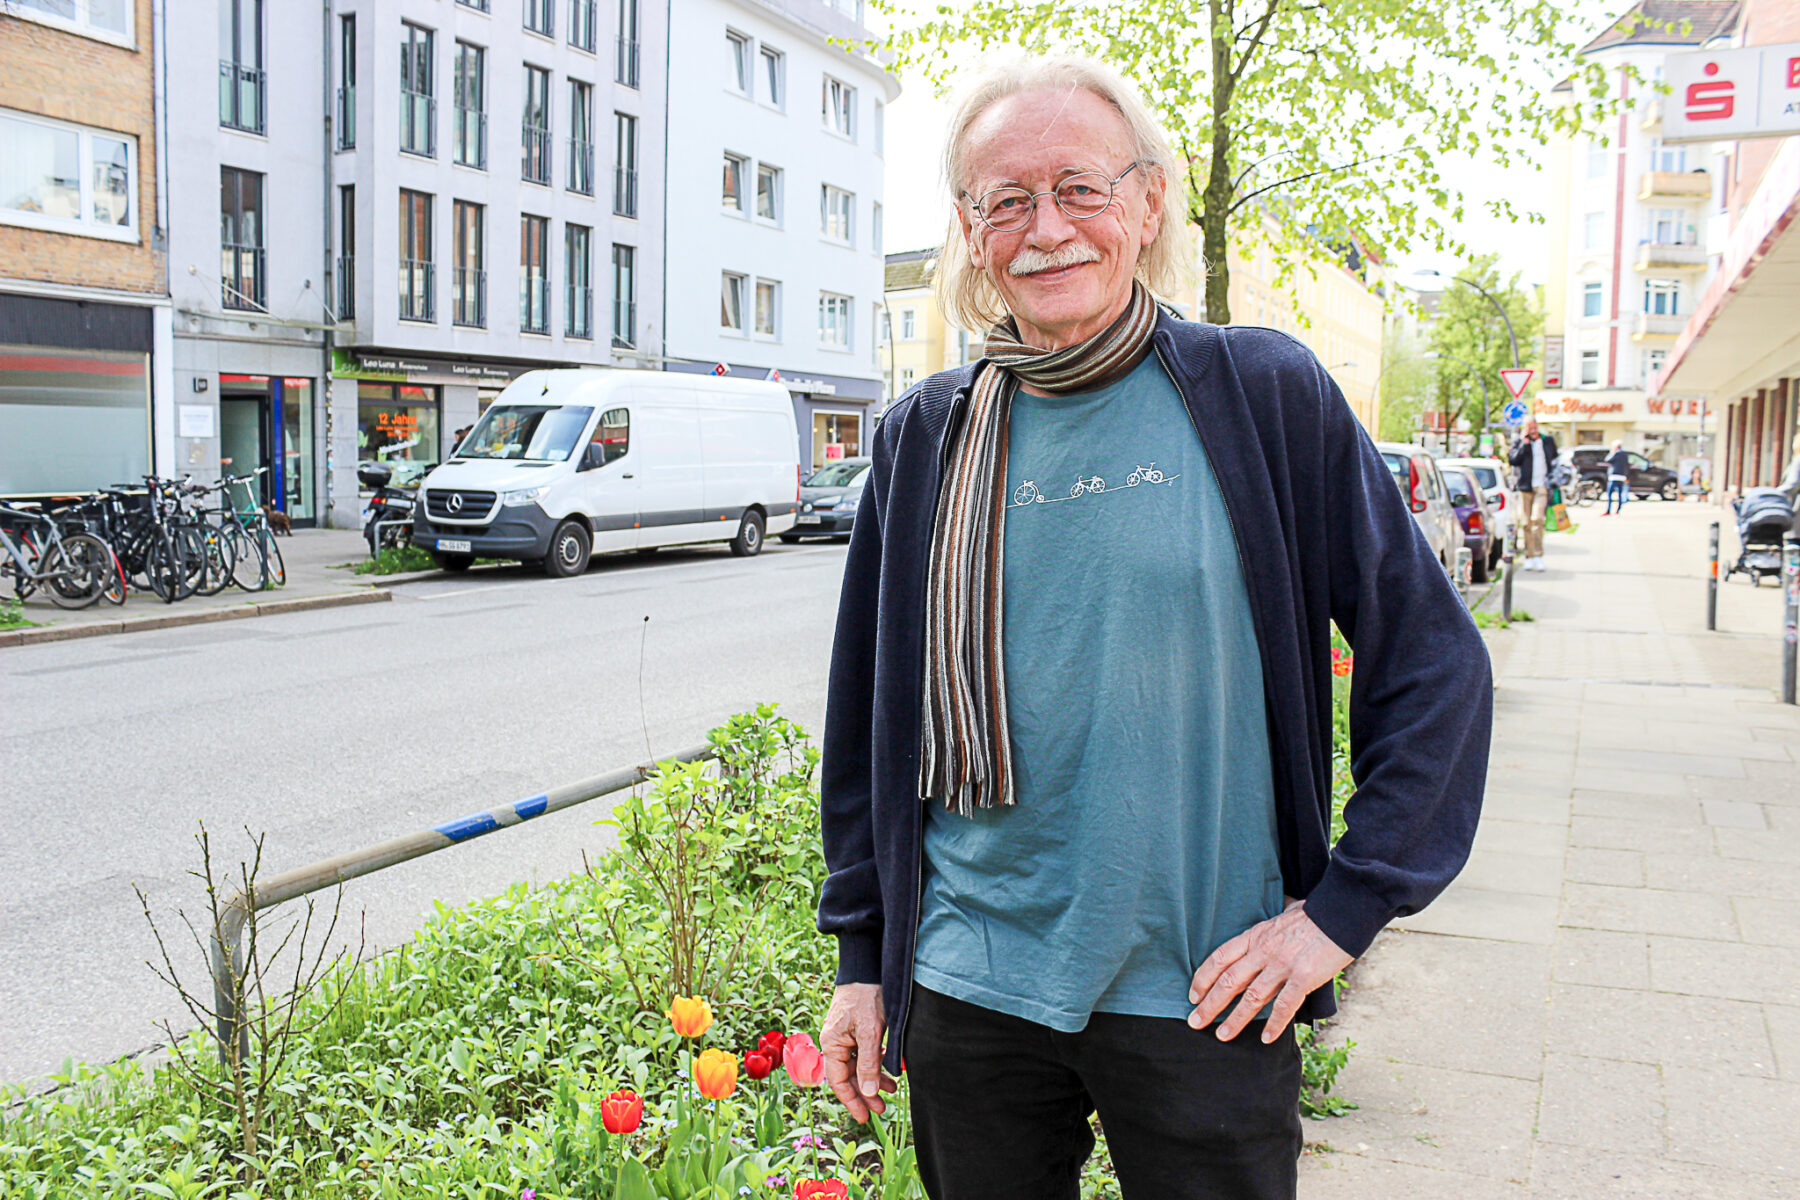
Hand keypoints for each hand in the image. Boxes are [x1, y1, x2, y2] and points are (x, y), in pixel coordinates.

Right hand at [821, 982, 897, 1121]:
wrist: (867, 967)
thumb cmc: (866, 996)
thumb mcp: (869, 1032)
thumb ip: (869, 1063)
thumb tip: (868, 1093)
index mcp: (832, 1044)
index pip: (839, 1082)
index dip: (852, 1101)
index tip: (865, 1117)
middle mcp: (836, 1042)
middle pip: (850, 1076)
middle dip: (867, 1093)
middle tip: (883, 1108)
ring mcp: (846, 1036)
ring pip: (859, 1065)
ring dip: (874, 1078)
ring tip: (893, 1089)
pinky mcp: (857, 1029)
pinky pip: (864, 1053)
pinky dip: (877, 1063)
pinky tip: (890, 1069)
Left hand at [1187, 901, 1352, 1043]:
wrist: (1341, 912)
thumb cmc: (1313, 915)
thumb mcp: (1280, 918)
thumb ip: (1267, 932)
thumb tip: (1263, 934)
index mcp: (1255, 936)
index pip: (1220, 958)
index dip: (1203, 978)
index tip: (1193, 995)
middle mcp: (1263, 950)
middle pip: (1229, 981)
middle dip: (1210, 1004)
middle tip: (1195, 1022)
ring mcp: (1282, 964)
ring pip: (1252, 997)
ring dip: (1235, 1019)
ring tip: (1222, 1036)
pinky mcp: (1304, 976)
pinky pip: (1284, 1005)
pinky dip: (1274, 1024)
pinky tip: (1266, 1038)